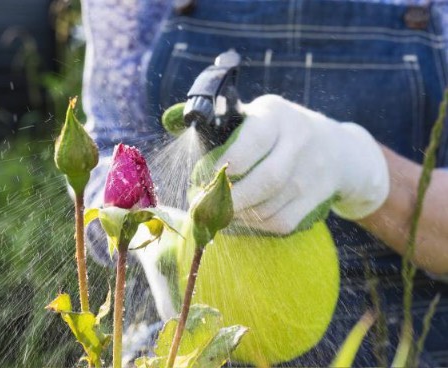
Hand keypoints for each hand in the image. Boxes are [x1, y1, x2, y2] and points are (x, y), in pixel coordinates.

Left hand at [214, 94, 388, 234]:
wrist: (336, 148)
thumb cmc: (278, 131)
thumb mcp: (257, 114)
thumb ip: (222, 123)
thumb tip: (171, 125)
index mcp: (276, 116)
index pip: (253, 141)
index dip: (228, 164)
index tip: (208, 176)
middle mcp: (299, 142)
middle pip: (266, 180)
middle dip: (231, 199)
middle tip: (206, 206)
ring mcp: (311, 173)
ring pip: (270, 206)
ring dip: (238, 215)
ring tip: (219, 212)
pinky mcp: (316, 199)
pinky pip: (281, 222)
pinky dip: (255, 225)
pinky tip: (241, 218)